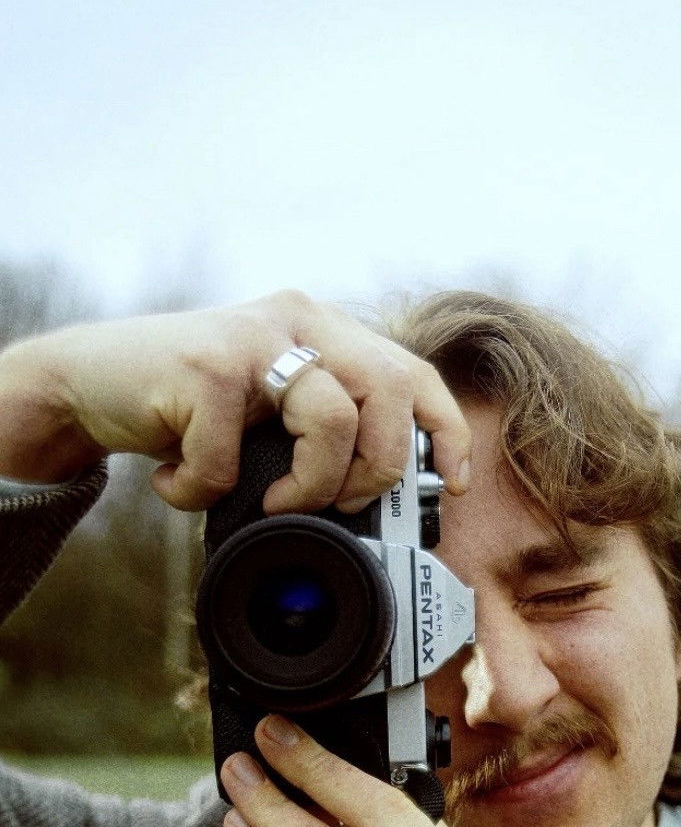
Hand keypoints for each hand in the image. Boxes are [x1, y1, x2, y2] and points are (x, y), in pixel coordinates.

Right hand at [0, 290, 470, 511]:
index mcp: (324, 329)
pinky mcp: (204, 367)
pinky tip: (175, 477)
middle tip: (336, 502)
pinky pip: (233, 460)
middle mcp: (298, 321)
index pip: (414, 372)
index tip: (451, 487)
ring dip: (306, 487)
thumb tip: (378, 506)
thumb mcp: (266, 412)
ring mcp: (252, 339)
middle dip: (379, 468)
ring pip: (332, 420)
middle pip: (391, 392)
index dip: (445, 432)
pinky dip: (200, 489)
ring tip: (265, 501)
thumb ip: (319, 430)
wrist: (85, 383)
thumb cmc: (186, 408)